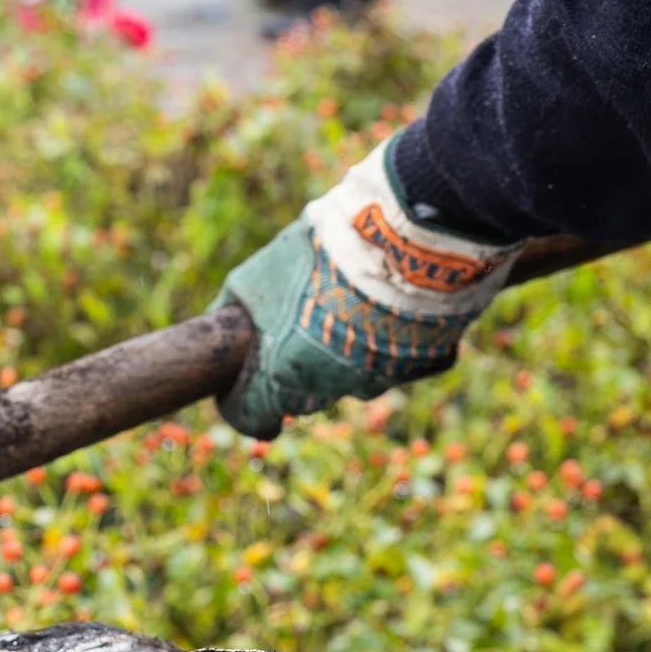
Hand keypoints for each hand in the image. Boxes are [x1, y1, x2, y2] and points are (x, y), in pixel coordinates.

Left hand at [212, 139, 517, 439]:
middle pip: (303, 397)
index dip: (238, 405)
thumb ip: (237, 309)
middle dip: (294, 373)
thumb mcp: (258, 274)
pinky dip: (398, 344)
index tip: (237, 393)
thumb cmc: (324, 253)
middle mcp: (332, 387)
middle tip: (297, 332)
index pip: (250, 417)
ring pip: (354, 381)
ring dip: (346, 357)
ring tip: (349, 308)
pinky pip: (405, 362)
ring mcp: (382, 378)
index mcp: (285, 374)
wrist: (408, 234)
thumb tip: (223, 325)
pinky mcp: (427, 361)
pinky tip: (396, 311)